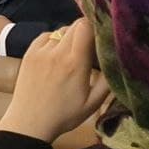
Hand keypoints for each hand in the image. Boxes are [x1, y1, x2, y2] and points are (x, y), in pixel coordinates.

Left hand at [0, 18, 110, 143]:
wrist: (29, 122)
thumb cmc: (64, 115)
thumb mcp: (93, 103)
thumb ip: (107, 81)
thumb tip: (119, 61)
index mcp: (75, 63)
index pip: (85, 27)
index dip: (96, 27)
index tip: (103, 36)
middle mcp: (56, 52)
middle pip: (74, 26)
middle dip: (86, 31)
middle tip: (91, 46)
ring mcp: (40, 51)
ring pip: (60, 31)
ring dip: (70, 37)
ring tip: (74, 53)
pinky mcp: (28, 53)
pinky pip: (45, 36)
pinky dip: (54, 39)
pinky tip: (57, 53)